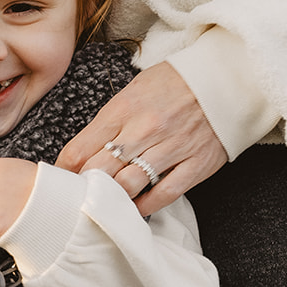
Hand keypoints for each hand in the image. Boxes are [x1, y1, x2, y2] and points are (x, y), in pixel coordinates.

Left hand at [55, 62, 226, 213]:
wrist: (225, 78)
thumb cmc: (173, 85)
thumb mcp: (132, 92)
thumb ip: (108, 123)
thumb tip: (81, 155)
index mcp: (123, 109)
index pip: (79, 150)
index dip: (64, 172)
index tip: (60, 182)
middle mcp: (145, 129)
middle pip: (100, 171)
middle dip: (84, 187)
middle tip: (80, 196)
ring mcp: (172, 147)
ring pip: (129, 185)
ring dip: (114, 198)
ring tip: (107, 203)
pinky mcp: (196, 164)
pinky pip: (164, 194)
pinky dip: (146, 206)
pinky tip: (136, 207)